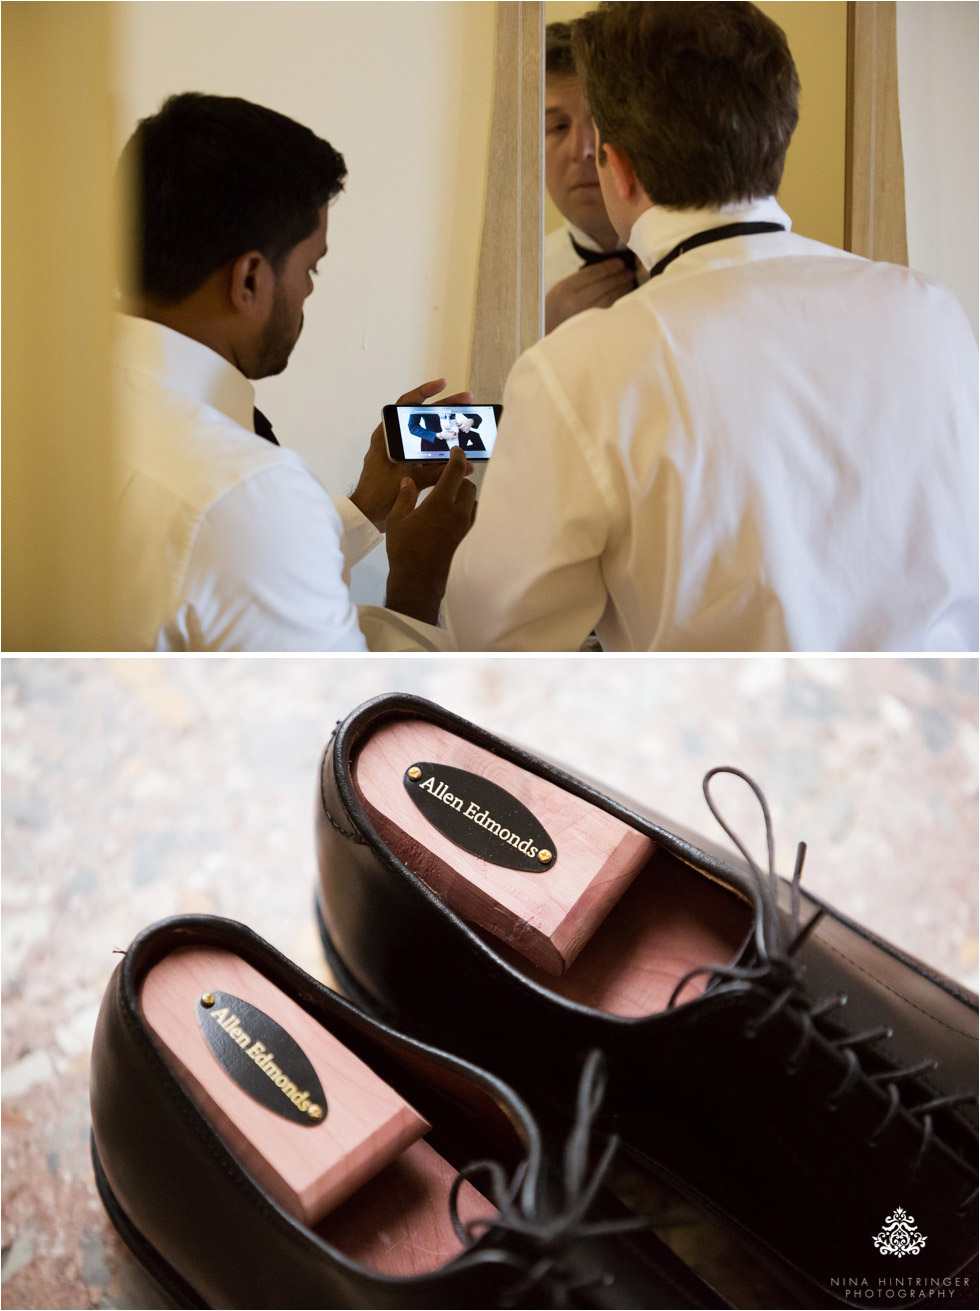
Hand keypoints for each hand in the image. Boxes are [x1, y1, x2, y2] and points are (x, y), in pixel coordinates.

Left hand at [350, 378, 472, 529]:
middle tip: (466, 401)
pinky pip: (427, 455)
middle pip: (422, 418)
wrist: (366, 516)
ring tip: (467, 423)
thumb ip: (437, 473)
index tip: (443, 384)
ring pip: (426, 437)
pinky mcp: (405, 467)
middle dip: (445, 409)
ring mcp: (400, 454)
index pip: (406, 405)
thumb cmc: (378, 495)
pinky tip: (458, 453)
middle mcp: (394, 441)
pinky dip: (441, 452)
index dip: (425, 392)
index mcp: (388, 437)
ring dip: (445, 431)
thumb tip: (462, 466)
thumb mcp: (409, 480)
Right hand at [384, 446, 476, 624]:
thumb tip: (408, 481)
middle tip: (448, 480)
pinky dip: (468, 510)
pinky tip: (454, 515)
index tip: (457, 451)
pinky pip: (473, 517)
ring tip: (451, 498)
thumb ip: (404, 497)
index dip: (457, 458)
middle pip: (469, 486)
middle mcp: (458, 511)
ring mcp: (465, 527)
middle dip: (460, 479)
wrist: (419, 581)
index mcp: (440, 502)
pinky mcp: (467, 539)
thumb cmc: (404, 548)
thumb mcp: (397, 520)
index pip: (454, 472)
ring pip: (474, 502)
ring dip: (466, 495)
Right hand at [544, 259, 635, 333]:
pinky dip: (622, 303)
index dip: (609, 267)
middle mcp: (575, 304)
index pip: (592, 274)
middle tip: (629, 272)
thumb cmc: (554, 316)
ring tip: (630, 282)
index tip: (620, 263)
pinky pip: (613, 312)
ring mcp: (586, 319)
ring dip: (624, 288)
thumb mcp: (559, 294)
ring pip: (612, 298)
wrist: (547, 341)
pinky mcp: (595, 331)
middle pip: (604, 285)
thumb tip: (608, 272)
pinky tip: (626, 298)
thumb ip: (579, 283)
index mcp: (564, 291)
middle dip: (620, 277)